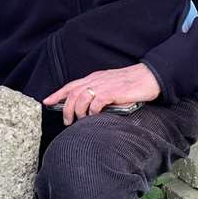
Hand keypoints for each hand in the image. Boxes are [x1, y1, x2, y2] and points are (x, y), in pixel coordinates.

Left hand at [42, 63, 160, 125]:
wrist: (150, 77)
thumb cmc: (132, 84)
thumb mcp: (110, 86)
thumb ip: (98, 93)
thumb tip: (87, 108)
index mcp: (94, 78)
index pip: (71, 86)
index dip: (57, 94)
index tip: (47, 102)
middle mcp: (96, 80)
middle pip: (72, 93)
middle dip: (66, 109)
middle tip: (67, 121)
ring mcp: (104, 85)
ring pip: (80, 98)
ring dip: (77, 111)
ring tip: (81, 121)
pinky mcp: (113, 92)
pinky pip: (96, 102)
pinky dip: (92, 111)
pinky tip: (94, 116)